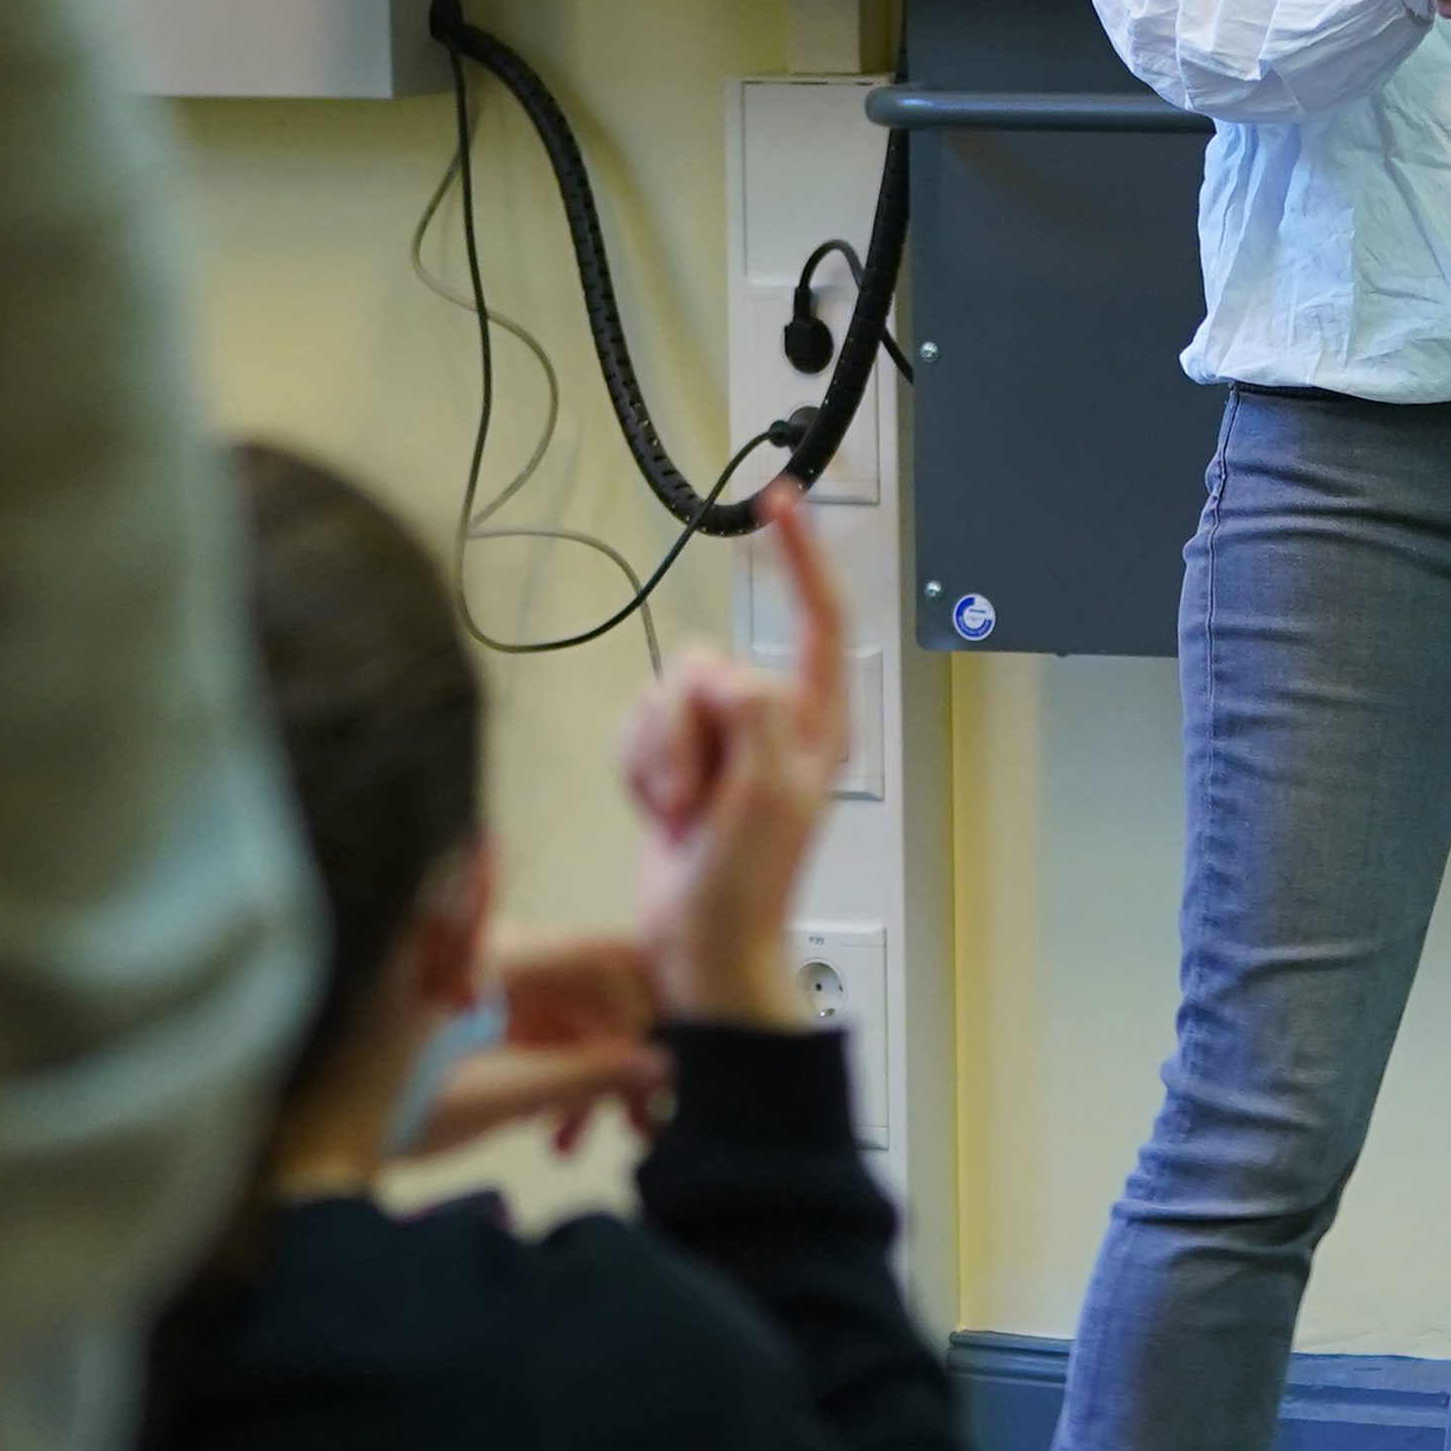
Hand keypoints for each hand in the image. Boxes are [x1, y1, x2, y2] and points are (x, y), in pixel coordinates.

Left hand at [404, 935, 676, 1157]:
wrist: (312, 1136)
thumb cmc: (393, 1105)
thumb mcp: (500, 1094)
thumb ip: (588, 1076)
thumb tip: (662, 1070)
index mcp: (495, 951)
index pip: (602, 960)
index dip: (642, 1017)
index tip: (658, 1075)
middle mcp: (491, 951)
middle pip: (589, 991)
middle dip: (619, 1057)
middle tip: (641, 1124)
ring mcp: (479, 983)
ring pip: (567, 1018)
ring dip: (587, 1077)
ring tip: (582, 1144)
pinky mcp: (470, 1015)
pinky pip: (536, 1035)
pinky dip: (553, 1078)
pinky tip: (551, 1132)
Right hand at [620, 491, 850, 1028]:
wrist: (699, 949)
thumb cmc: (747, 888)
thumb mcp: (768, 794)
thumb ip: (754, 716)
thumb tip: (725, 676)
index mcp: (814, 723)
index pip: (817, 619)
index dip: (802, 557)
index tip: (781, 501)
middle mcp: (768, 723)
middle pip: (707, 662)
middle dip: (685, 725)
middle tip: (698, 794)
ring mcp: (718, 744)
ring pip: (663, 692)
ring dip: (658, 754)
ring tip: (679, 813)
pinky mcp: (673, 763)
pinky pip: (634, 724)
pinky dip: (635, 768)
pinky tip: (657, 813)